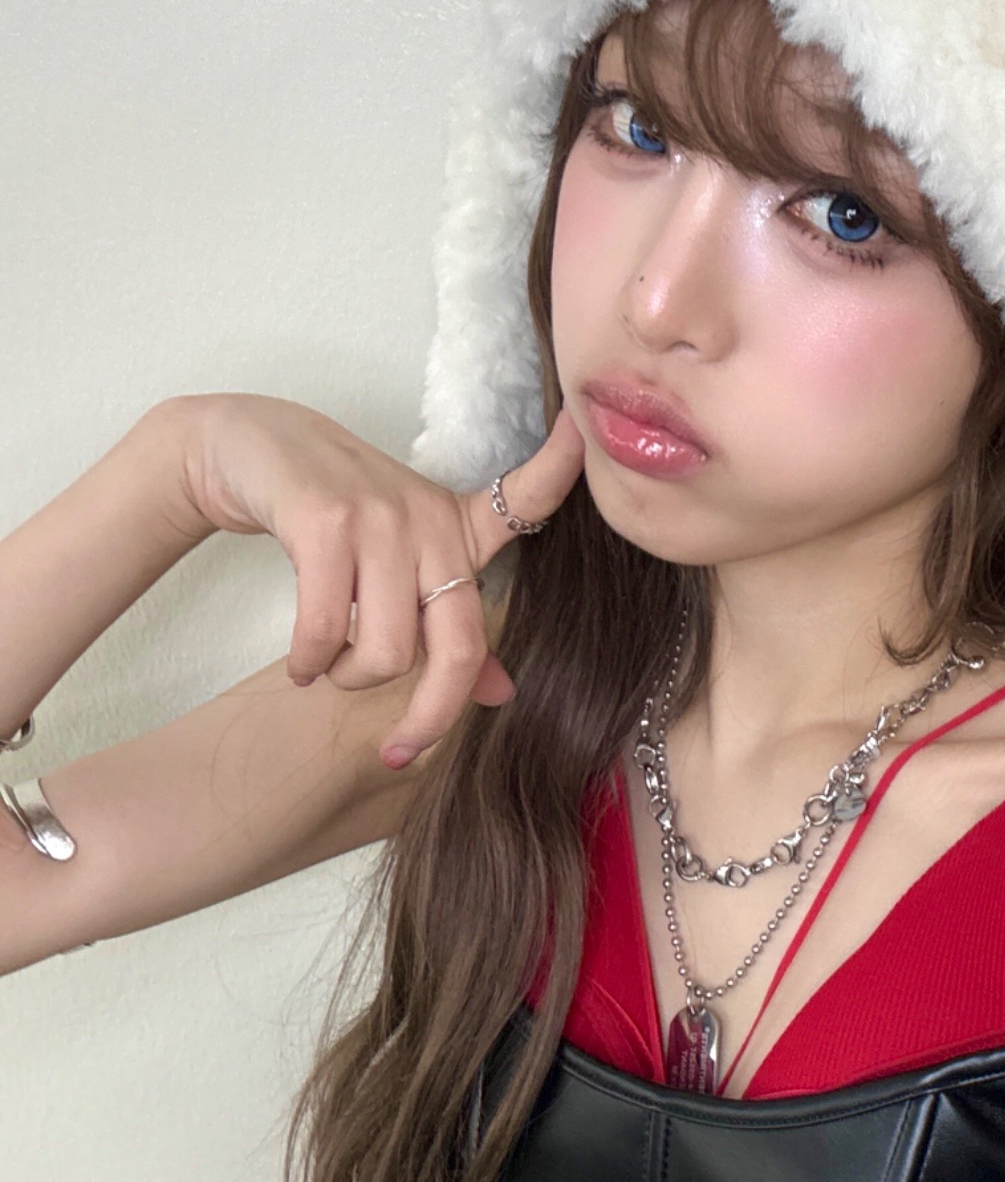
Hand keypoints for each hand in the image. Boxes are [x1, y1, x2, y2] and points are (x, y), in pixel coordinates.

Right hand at [175, 393, 585, 764]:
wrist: (247, 448)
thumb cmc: (331, 515)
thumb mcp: (400, 563)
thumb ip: (450, 626)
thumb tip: (502, 694)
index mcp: (456, 525)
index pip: (525, 499)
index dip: (559, 468)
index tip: (579, 432)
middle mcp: (430, 519)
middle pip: (457, 647)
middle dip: (429, 719)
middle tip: (398, 749)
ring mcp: (380, 519)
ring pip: (386, 651)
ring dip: (348, 679)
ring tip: (327, 665)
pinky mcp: (326, 522)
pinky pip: (324, 630)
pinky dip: (307, 663)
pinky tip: (300, 663)